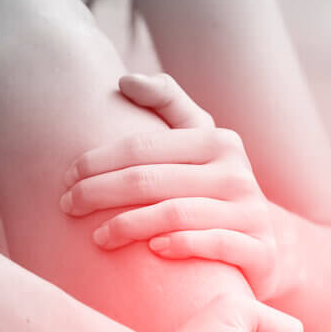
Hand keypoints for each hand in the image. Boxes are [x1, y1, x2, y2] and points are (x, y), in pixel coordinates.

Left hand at [60, 72, 285, 300]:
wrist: (265, 244)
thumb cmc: (212, 187)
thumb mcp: (197, 140)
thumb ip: (166, 102)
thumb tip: (124, 80)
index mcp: (217, 141)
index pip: (143, 147)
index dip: (97, 161)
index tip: (64, 178)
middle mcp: (236, 173)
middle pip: (150, 180)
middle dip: (99, 192)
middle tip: (66, 206)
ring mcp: (250, 212)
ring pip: (175, 213)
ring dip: (127, 225)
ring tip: (95, 237)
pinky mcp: (260, 251)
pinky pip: (213, 244)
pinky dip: (180, 245)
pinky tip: (152, 251)